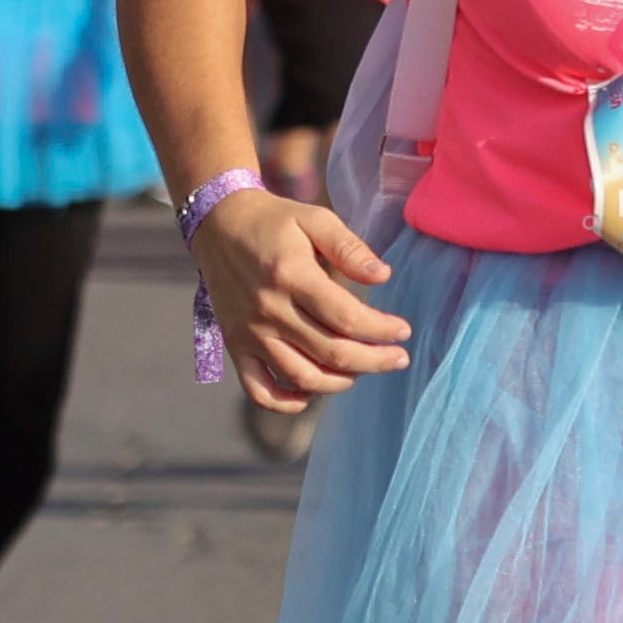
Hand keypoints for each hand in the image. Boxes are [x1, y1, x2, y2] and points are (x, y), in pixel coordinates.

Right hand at [192, 186, 412, 410]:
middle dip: (373, 361)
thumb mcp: (315, 220)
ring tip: (362, 371)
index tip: (403, 331)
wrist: (218, 226)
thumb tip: (383, 276)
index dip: (381, 330)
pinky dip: (284, 401)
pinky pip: (257, 388)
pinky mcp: (235, 345)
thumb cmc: (274, 222)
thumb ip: (349, 248)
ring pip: (300, 376)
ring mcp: (250, 333)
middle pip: (330, 352)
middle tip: (399, 359)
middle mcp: (270, 311)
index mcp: (293, 277)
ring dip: (339, 382)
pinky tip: (309, 394)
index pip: (346, 318)